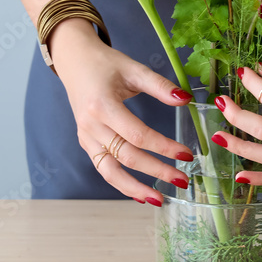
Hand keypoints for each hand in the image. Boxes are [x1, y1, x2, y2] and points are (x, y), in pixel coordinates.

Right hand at [49, 18, 194, 203]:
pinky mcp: (86, 143)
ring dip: (135, 188)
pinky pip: (103, 168)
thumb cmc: (105, 64)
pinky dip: (121, 183)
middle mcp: (91, 126)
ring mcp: (86, 137)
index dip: (164, 147)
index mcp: (102, 105)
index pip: (138, 134)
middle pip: (127, 156)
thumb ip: (160, 85)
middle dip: (156, 171)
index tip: (186, 154)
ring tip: (159, 199)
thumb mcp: (133, 69)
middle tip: (182, 180)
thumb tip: (186, 100)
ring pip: (110, 171)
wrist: (74, 62)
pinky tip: (139, 193)